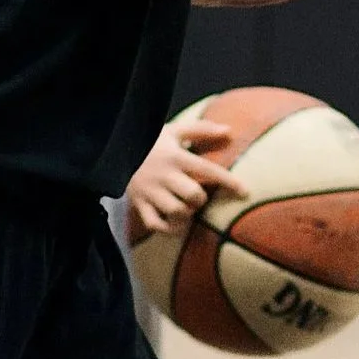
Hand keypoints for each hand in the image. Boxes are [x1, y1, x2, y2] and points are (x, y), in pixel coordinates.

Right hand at [125, 119, 250, 235]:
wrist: (112, 149)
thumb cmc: (149, 141)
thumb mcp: (173, 130)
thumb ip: (201, 130)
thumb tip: (230, 130)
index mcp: (175, 157)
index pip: (208, 170)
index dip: (229, 182)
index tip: (245, 192)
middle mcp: (164, 176)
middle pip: (194, 195)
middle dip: (201, 198)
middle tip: (198, 196)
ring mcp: (150, 192)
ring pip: (177, 212)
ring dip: (186, 214)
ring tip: (186, 208)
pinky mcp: (138, 204)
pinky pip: (156, 224)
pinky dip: (168, 228)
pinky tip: (175, 223)